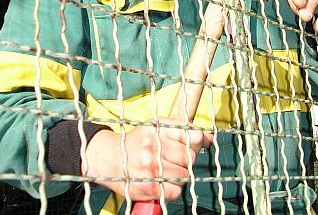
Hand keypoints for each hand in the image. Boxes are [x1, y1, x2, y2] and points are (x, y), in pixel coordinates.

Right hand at [82, 119, 211, 201]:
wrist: (108, 157)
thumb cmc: (136, 141)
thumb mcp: (155, 126)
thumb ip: (182, 130)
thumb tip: (209, 138)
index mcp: (158, 129)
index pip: (192, 135)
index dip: (197, 140)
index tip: (194, 143)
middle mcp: (154, 147)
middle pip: (190, 156)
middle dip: (188, 158)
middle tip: (176, 158)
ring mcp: (151, 168)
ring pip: (185, 174)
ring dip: (180, 174)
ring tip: (168, 169)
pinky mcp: (148, 187)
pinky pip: (176, 191)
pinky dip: (174, 188)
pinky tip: (164, 180)